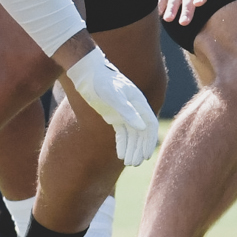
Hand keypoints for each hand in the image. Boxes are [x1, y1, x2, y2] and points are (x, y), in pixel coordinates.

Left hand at [64, 49, 159, 165]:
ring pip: (131, 134)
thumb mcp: (112, 96)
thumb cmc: (100, 81)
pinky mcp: (114, 115)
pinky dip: (122, 143)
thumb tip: (142, 128)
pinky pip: (122, 132)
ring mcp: (124, 112)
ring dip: (131, 148)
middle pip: (141, 132)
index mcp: (138, 102)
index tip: (146, 156)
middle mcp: (134, 108)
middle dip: (139, 148)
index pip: (149, 125)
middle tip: (135, 163)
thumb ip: (127, 111)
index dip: (149, 141)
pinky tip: (120, 155)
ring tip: (129, 163)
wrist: (87, 73)